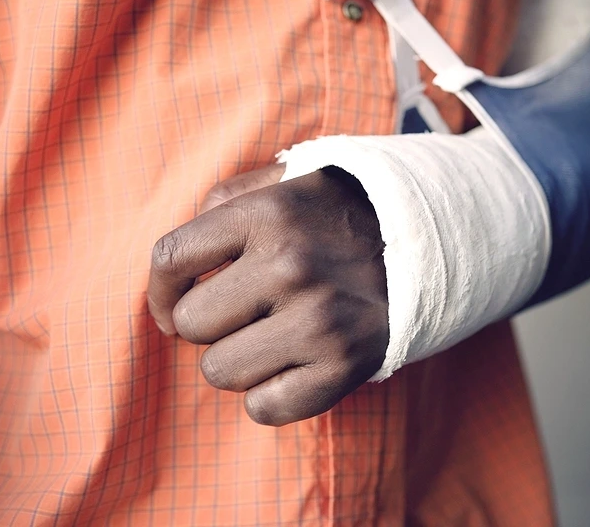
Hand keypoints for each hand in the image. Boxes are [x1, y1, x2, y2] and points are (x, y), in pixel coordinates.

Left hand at [147, 164, 389, 425]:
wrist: (431, 243)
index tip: (169, 304)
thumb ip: (225, 199)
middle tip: (245, 312)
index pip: (170, 259)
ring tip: (275, 334)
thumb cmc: (341, 216)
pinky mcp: (343, 367)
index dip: (158, 290)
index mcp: (268, 214)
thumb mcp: (287, 181)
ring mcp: (319, 320)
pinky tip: (296, 364)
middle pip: (190, 324)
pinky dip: (272, 394)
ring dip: (239, 359)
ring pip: (219, 371)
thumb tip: (177, 262)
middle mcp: (290, 265)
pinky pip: (264, 408)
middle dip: (208, 323)